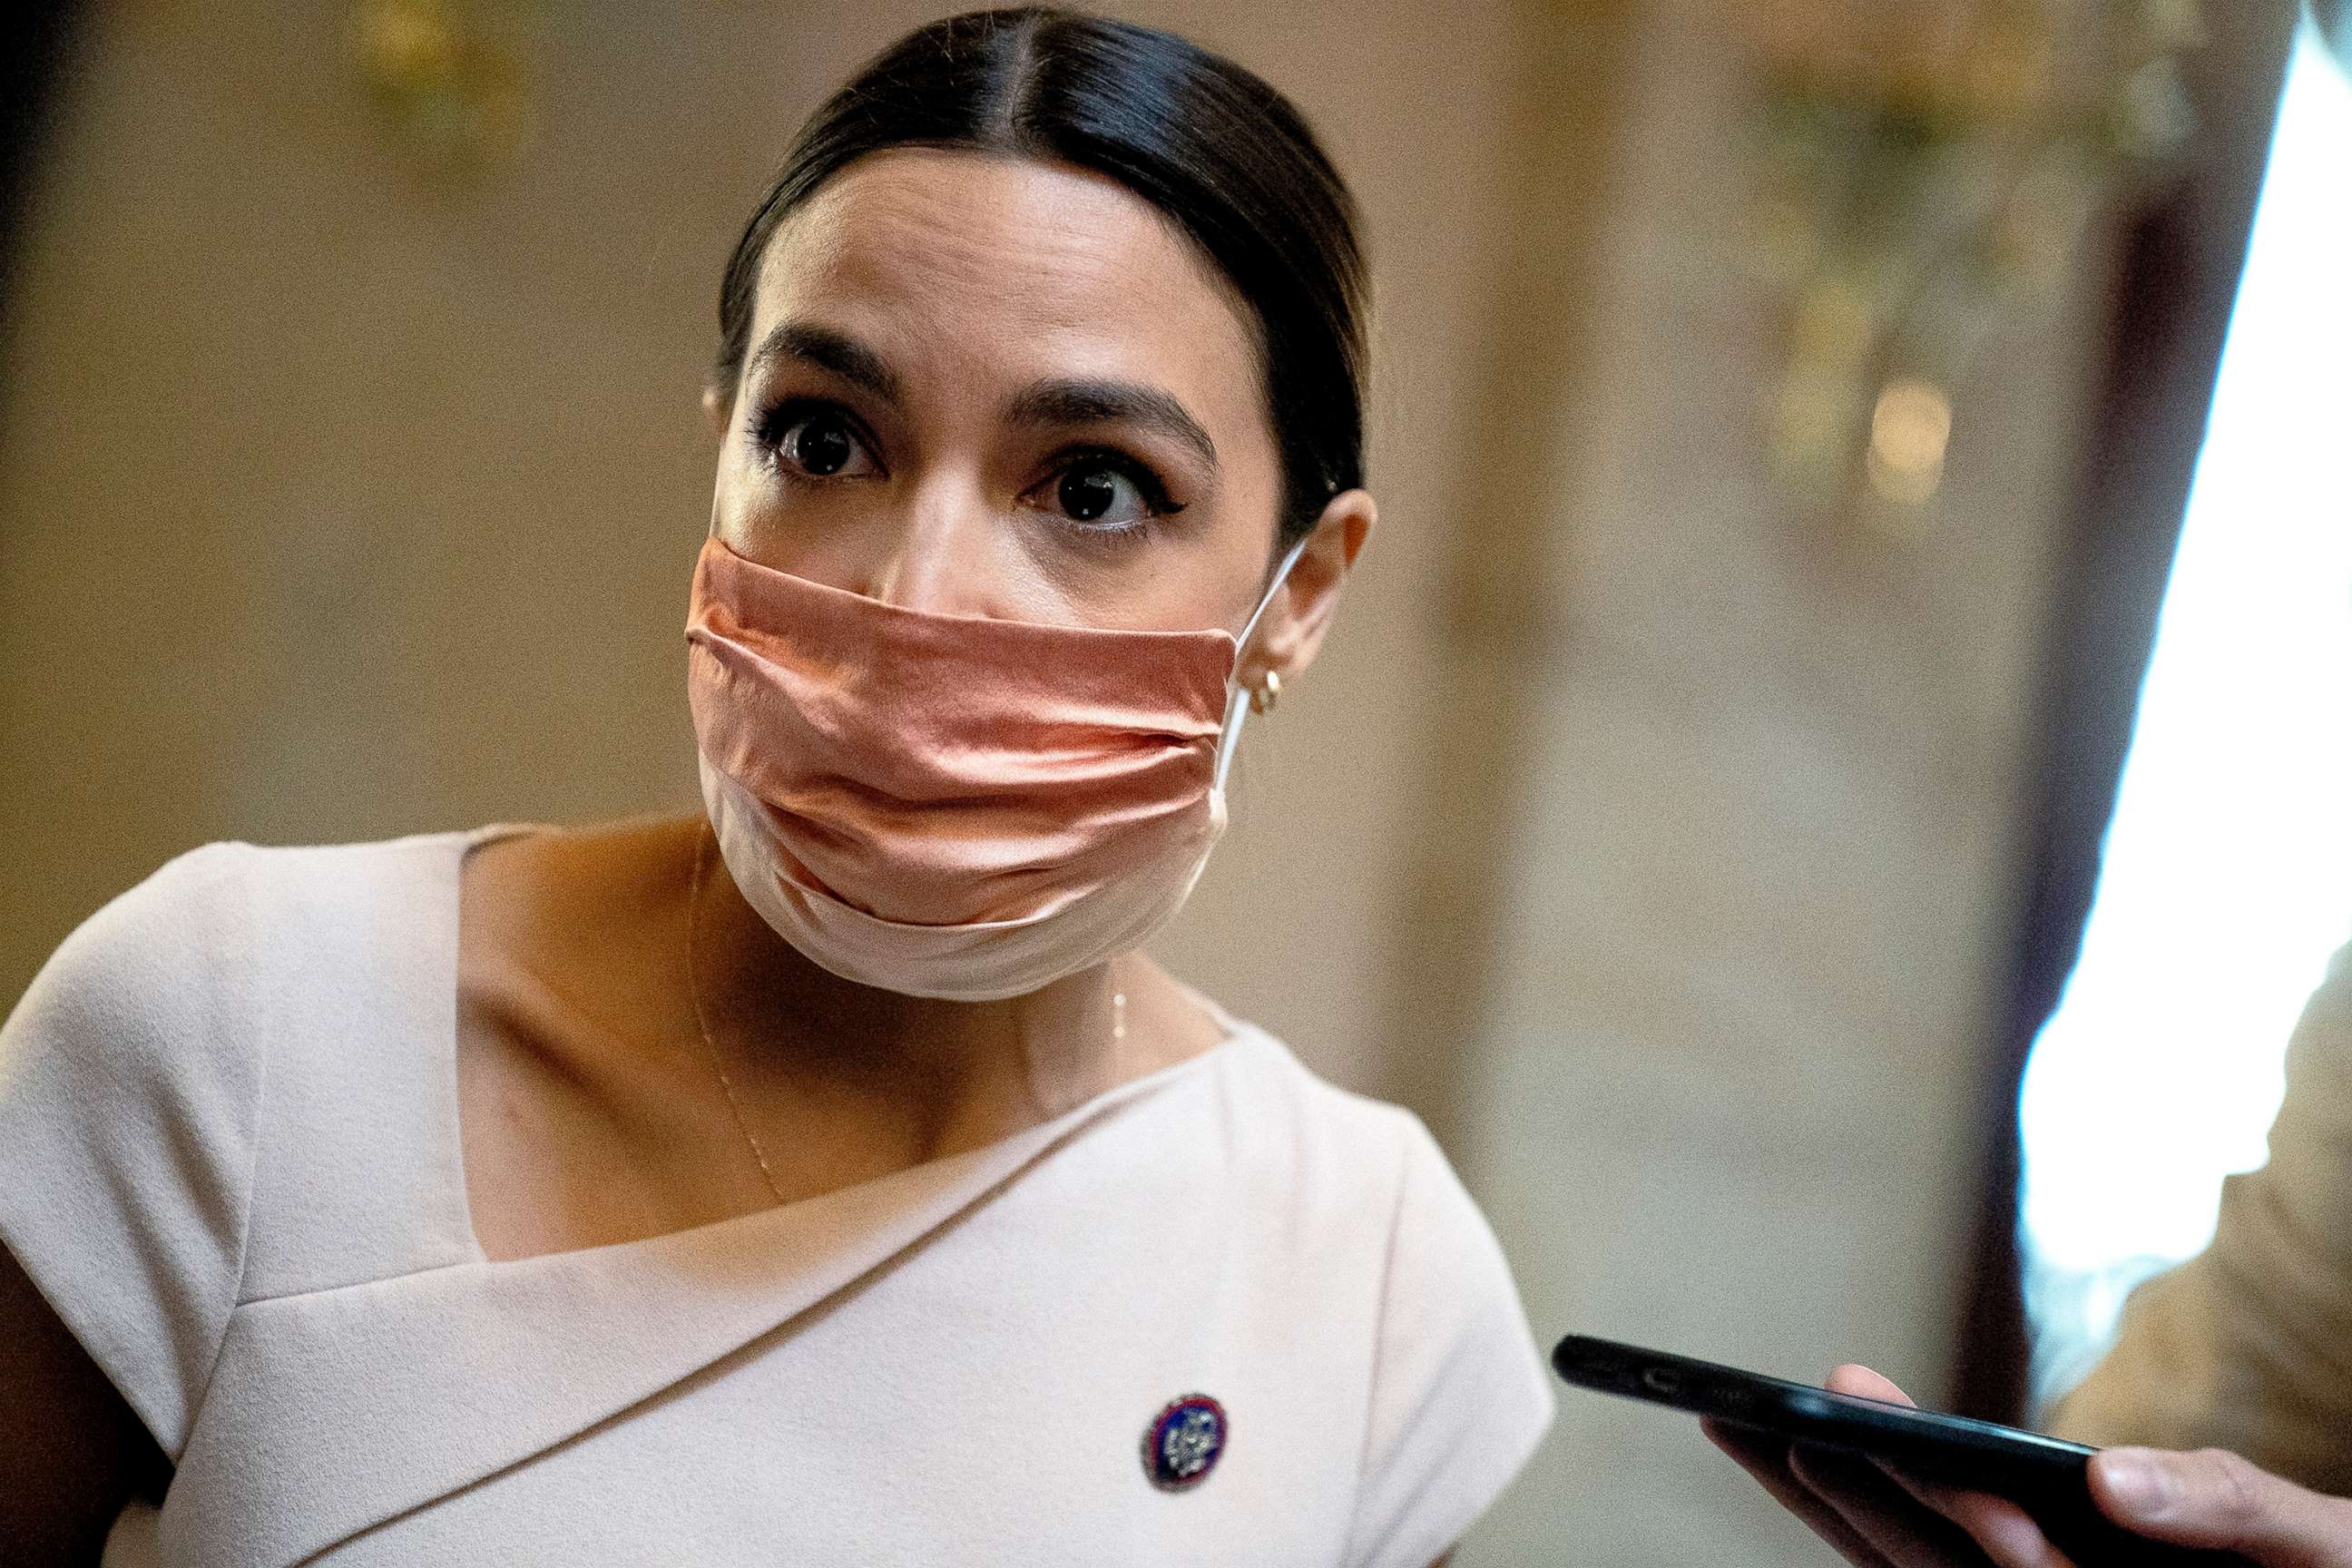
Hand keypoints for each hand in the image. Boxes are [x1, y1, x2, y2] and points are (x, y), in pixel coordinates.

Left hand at [1703, 1364, 2351, 1566]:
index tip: (1863, 1439)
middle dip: (1860, 1492)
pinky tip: (1808, 1467)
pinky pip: (1929, 1564)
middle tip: (1780, 1415)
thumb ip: (2226, 1509)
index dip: (1939, 1507)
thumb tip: (2110, 1481)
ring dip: (1837, 1502)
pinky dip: (1870, 1514)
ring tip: (1756, 1428)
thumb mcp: (2313, 1546)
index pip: (2011, 1566)